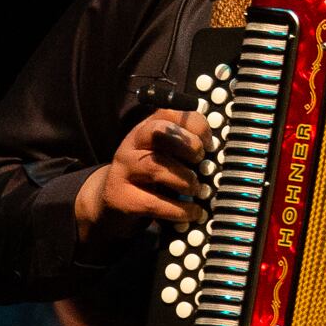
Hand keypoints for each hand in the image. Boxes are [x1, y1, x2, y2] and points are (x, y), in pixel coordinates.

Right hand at [74, 108, 209, 248]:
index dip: (194, 124)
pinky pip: (153, 202)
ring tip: (196, 189)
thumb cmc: (147, 177)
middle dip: (187, 145)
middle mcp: (131, 145)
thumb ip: (183, 148)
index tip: (209, 143)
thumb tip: (215, 151)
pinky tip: (192, 212)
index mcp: (145, 130)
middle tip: (200, 161)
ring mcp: (123, 170)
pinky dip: (179, 210)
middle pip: (158, 132)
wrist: (110, 203)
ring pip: (155, 167)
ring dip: (184, 180)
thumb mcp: (163, 156)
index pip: (167, 113)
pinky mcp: (120, 198)